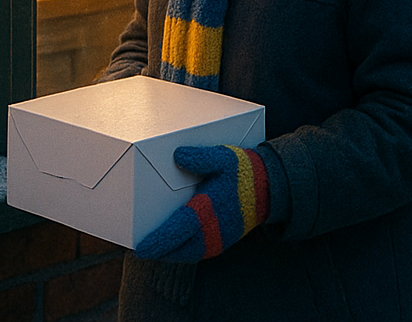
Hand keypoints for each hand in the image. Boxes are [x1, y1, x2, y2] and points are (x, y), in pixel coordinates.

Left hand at [134, 144, 279, 262]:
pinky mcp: (225, 242)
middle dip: (159, 252)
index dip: (159, 242)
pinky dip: (184, 253)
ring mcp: (220, 238)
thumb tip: (178, 156)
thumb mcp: (224, 157)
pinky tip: (176, 247)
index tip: (141, 248)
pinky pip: (199, 253)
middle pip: (179, 249)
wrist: (271, 187)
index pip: (179, 230)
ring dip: (170, 254)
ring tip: (155, 249)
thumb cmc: (244, 172)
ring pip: (188, 254)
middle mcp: (215, 228)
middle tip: (141, 249)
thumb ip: (201, 157)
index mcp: (211, 208)